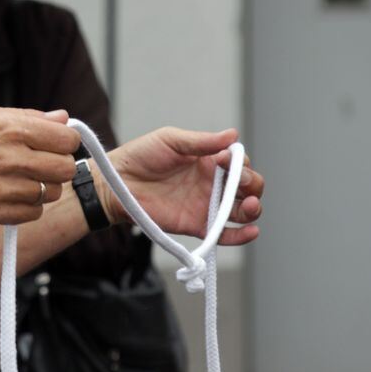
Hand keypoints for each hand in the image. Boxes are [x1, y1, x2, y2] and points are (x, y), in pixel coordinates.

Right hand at [0, 106, 79, 227]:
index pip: (67, 139)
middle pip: (66, 168)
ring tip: (20, 179)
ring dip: (42, 186)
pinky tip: (9, 194)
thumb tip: (63, 118)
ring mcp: (6, 189)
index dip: (65, 142)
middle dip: (59, 165)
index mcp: (11, 129)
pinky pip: (35, 212)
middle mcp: (12, 158)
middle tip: (41, 163)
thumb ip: (27, 117)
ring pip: (52, 192)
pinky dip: (28, 205)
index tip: (55, 144)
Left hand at [98, 127, 263, 245]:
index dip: (241, 163)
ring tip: (250, 206)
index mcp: (208, 161)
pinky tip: (250, 231)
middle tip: (239, 182)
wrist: (117, 183)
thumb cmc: (140, 156)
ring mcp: (206, 205)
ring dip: (254, 209)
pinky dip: (241, 236)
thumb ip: (201, 141)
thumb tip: (233, 134)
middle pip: (248, 187)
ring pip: (242, 211)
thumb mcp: (170, 140)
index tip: (225, 160)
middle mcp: (212, 183)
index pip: (240, 163)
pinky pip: (224, 234)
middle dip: (252, 184)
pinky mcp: (197, 225)